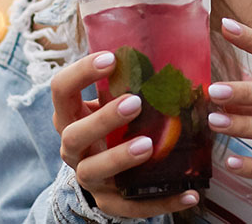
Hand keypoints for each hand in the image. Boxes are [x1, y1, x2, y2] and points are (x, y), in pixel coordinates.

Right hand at [51, 52, 199, 217]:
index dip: (82, 72)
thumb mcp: (111, 101)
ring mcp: (89, 176)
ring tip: (148, 145)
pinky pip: (131, 207)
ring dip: (120, 157)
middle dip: (103, 118)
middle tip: (134, 102)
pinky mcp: (109, 202)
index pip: (62, 89)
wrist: (104, 171)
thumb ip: (130, 80)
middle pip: (75, 135)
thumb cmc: (114, 122)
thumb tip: (173, 46)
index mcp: (71, 115)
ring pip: (94, 171)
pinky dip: (160, 202)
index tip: (112, 58)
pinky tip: (189, 194)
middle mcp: (73, 147)